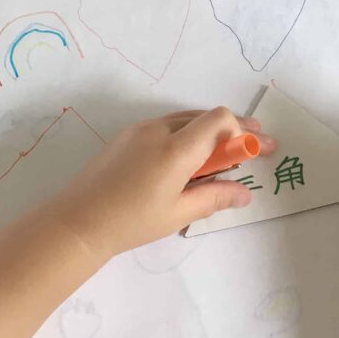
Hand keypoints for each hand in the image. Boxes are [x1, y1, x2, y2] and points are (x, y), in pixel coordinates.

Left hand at [47, 108, 276, 261]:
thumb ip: (215, 197)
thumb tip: (245, 193)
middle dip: (234, 130)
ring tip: (226, 155)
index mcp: (176, 148)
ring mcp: (140, 130)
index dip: (244, 131)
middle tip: (254, 148)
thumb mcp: (179, 213)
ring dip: (210, 132)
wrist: (78, 221)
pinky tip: (191, 157)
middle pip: (205, 116)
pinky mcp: (128, 136)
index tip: (260, 149)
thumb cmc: (132, 221)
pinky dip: (188, 135)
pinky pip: (167, 125)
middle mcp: (159, 129)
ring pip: (186, 119)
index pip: (220, 119)